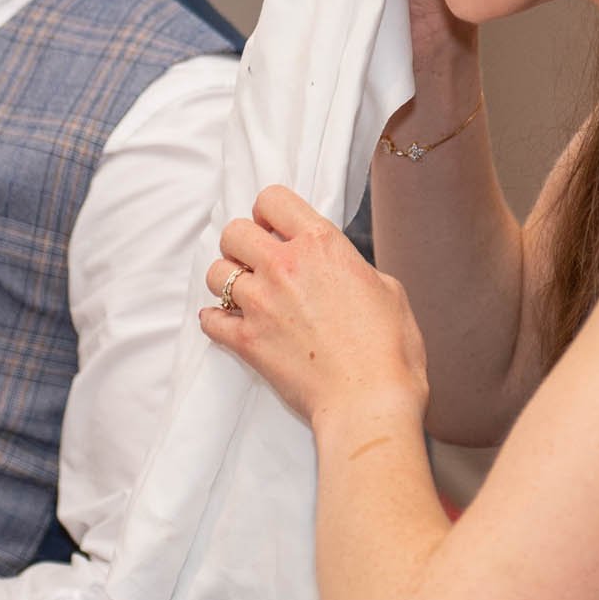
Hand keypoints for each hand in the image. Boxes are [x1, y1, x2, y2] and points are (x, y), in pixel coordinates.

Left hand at [200, 185, 428, 426]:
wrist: (370, 400)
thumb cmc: (389, 348)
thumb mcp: (387, 288)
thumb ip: (353, 267)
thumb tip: (339, 268)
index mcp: (321, 244)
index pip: (273, 199)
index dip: (269, 211)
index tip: (273, 227)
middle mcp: (284, 266)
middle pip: (234, 231)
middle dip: (243, 243)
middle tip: (257, 261)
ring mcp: (260, 304)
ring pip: (215, 273)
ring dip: (228, 281)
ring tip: (246, 295)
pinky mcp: (246, 341)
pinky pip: (209, 319)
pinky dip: (216, 320)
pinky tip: (230, 323)